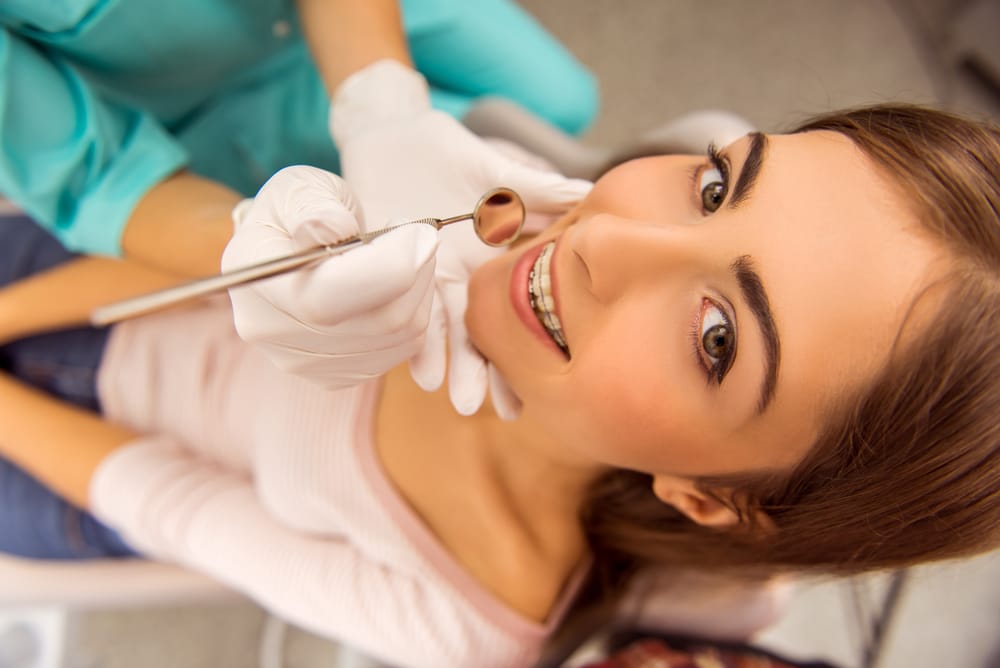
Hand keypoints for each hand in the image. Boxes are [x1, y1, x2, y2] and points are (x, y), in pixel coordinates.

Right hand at [223, 166, 438, 388]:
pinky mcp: (336, 375)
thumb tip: (333, 229)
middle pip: (377, 321)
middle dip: (417, 271)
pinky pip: (404, 349)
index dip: (388, 267)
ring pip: (400, 336)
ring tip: (406, 252)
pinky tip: (399, 284)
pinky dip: (416, 311)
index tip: (419, 231)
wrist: (291, 248)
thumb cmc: (299, 211)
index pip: (326, 297)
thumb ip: (313, 205)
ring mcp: (303, 362)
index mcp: (253, 278)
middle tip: (420, 234)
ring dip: (422, 288)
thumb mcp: (300, 188)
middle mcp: (270, 331)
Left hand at [330, 60, 591, 416]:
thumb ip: (543, 191)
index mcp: (487, 264)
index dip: (524, 355)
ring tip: (455, 399)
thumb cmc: (448, 153)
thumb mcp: (501, 174)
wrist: (392, 132)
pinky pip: (399, 304)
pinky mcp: (385, 263)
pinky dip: (411, 337)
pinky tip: (421, 370)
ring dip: (447, 365)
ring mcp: (420, 275)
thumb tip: (594, 194)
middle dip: (483, 374)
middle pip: (474, 335)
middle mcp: (455, 280)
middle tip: (495, 410)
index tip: (541, 394)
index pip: (510, 317)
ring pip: (438, 329)